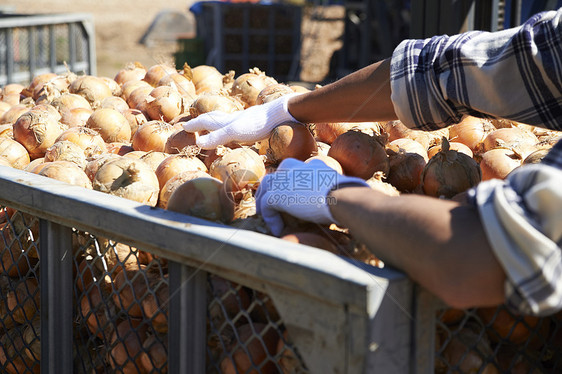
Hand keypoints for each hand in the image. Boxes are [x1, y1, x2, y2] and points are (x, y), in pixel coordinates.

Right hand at [182, 93, 300, 148]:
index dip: (194, 125)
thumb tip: (197, 143)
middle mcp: (234, 119)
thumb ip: (217, 137)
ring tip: (213, 125)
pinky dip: (233, 126)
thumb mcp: (235, 132)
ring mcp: (245, 120)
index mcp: (227, 121)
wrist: (281, 114)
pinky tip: (240, 129)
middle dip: (203, 121)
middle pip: (214, 118)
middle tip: (194, 123)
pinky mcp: (256, 123)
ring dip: (217, 123)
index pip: (206, 122)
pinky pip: (239, 125)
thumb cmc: (258, 124)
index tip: (183, 128)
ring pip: (226, 120)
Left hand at [255, 158, 368, 235]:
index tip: (290, 197)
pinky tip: (278, 229)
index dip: (289, 184)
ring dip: (266, 204)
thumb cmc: (349, 197)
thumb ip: (337, 192)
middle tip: (271, 205)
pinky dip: (271, 219)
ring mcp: (284, 180)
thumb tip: (358, 198)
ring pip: (266, 188)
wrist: (342, 197)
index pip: (293, 170)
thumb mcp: (340, 190)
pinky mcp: (278, 194)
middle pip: (275, 176)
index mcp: (311, 166)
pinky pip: (266, 206)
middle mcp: (296, 168)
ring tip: (270, 218)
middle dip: (271, 190)